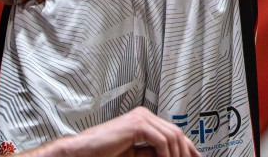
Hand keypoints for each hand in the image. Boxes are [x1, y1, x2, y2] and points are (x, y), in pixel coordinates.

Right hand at [22, 107, 200, 155]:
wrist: (80, 151)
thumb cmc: (103, 153)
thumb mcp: (134, 155)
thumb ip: (151, 153)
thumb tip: (172, 156)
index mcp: (144, 120)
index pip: (173, 132)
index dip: (187, 147)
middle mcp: (145, 115)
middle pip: (175, 132)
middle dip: (186, 151)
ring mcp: (141, 117)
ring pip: (171, 136)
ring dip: (176, 154)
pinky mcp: (137, 124)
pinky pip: (160, 140)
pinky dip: (166, 153)